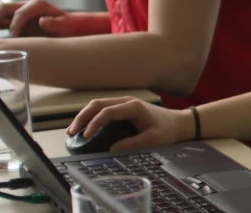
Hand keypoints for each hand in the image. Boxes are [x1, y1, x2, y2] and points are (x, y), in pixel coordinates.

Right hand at [0, 0, 76, 37]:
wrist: (67, 27)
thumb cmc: (66, 27)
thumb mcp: (65, 26)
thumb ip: (55, 24)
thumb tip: (43, 21)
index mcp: (38, 5)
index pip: (21, 12)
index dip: (15, 24)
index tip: (12, 38)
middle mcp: (26, 5)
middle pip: (4, 7)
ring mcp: (19, 11)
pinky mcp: (15, 19)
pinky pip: (0, 19)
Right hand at [67, 97, 192, 150]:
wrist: (179, 123)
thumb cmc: (168, 129)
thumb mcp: (152, 140)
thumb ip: (131, 144)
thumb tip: (111, 149)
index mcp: (134, 107)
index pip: (108, 112)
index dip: (94, 123)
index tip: (86, 136)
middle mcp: (127, 102)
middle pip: (98, 104)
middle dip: (82, 117)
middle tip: (71, 132)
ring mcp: (125, 103)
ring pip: (98, 104)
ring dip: (85, 115)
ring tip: (73, 130)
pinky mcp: (124, 108)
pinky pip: (103, 109)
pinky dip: (92, 116)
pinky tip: (85, 127)